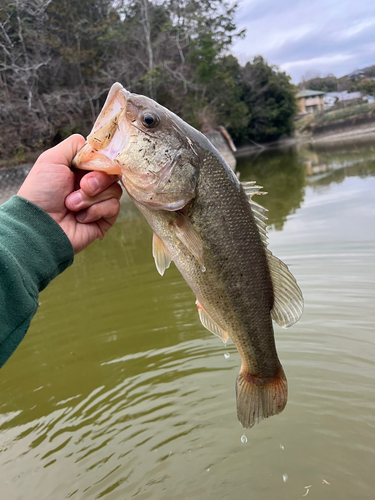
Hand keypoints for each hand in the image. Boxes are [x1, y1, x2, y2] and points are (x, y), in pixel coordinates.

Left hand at [18, 134, 121, 253]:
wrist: (40, 224)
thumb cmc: (41, 192)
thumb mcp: (52, 159)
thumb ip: (74, 145)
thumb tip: (94, 145)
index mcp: (79, 170)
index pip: (104, 158)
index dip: (101, 160)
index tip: (91, 164)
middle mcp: (91, 185)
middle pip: (112, 173)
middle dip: (97, 179)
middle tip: (82, 186)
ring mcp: (98, 203)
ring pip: (115, 190)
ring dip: (92, 198)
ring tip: (72, 205)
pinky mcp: (104, 220)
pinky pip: (114, 207)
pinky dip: (96, 210)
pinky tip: (80, 217)